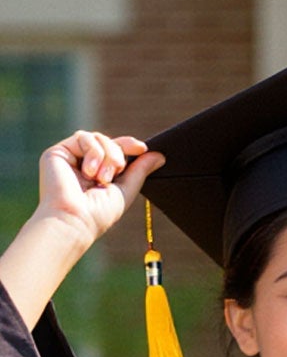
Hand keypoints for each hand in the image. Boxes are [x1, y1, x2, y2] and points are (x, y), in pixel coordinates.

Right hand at [34, 132, 158, 249]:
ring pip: (97, 137)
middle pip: (108, 141)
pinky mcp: (57, 152)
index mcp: (98, 172)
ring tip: (102, 178)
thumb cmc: (99, 213)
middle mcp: (83, 164)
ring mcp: (70, 157)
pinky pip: (83, 137)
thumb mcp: (126, 190)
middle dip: (118, 154)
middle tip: (115, 174)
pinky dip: (93, 152)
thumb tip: (159, 155)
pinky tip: (89, 172)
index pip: (115, 150)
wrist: (75, 219)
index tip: (142, 148)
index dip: (129, 145)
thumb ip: (140, 171)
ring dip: (107, 155)